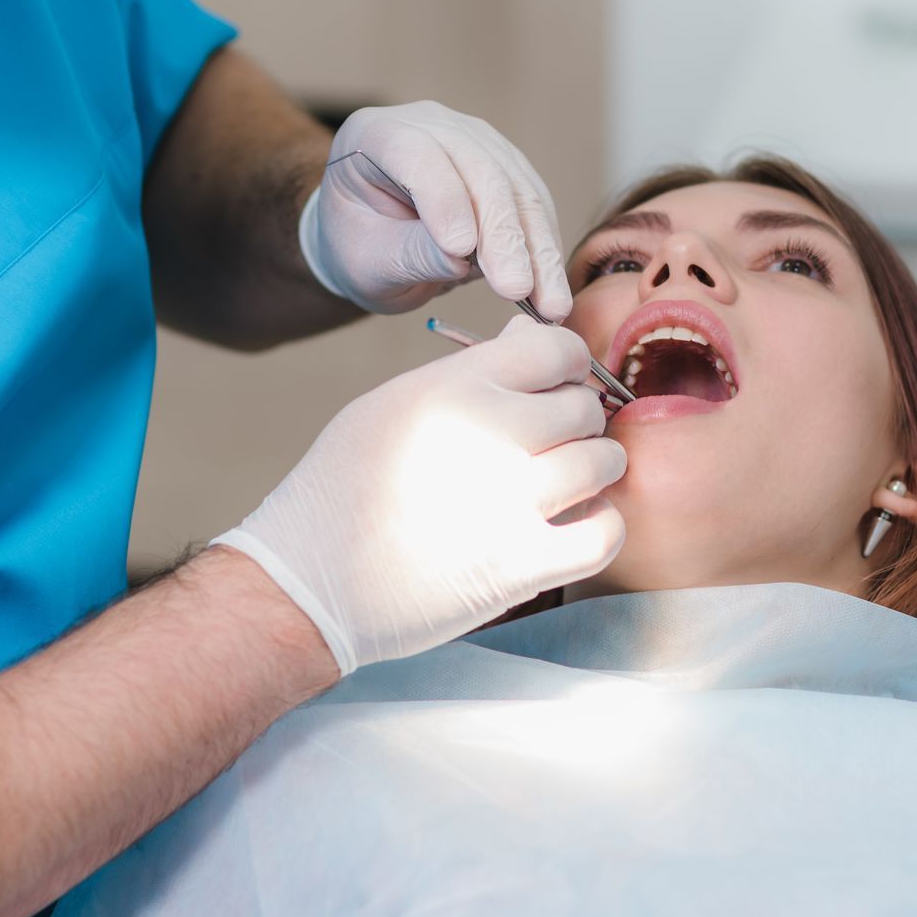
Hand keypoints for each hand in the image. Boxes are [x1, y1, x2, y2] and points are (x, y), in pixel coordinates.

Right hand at [211, 317, 626, 675]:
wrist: (310, 580)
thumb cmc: (344, 488)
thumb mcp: (393, 403)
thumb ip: (469, 370)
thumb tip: (529, 335)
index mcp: (455, 385)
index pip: (557, 347)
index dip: (567, 366)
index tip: (556, 388)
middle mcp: (489, 433)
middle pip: (584, 407)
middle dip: (576, 423)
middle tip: (549, 445)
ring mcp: (511, 502)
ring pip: (604, 463)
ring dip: (592, 471)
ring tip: (561, 484)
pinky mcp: (523, 565)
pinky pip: (606, 532)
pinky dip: (598, 526)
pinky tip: (568, 525)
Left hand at [298, 101, 571, 318]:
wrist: (377, 241)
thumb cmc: (361, 249)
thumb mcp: (370, 263)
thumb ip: (411, 254)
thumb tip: (461, 257)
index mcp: (374, 135)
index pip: (416, 154)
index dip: (443, 199)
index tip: (461, 250)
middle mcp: (429, 124)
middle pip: (479, 169)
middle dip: (502, 234)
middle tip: (514, 288)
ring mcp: (474, 140)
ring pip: (517, 189)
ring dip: (536, 249)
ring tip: (548, 303)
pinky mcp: (506, 164)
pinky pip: (534, 204)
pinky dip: (544, 249)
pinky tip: (550, 290)